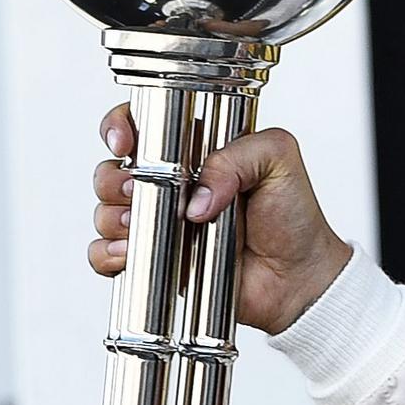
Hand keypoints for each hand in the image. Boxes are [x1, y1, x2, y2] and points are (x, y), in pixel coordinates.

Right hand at [89, 103, 352, 334]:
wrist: (298, 279)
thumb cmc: (294, 217)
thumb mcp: (278, 160)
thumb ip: (238, 156)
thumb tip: (196, 195)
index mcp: (194, 152)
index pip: (143, 126)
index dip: (121, 127)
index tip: (124, 143)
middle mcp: (170, 186)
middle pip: (113, 169)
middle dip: (114, 178)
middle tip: (137, 190)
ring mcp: (160, 224)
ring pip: (106, 211)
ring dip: (113, 217)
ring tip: (141, 225)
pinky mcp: (155, 261)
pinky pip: (108, 255)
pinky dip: (109, 254)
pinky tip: (131, 253)